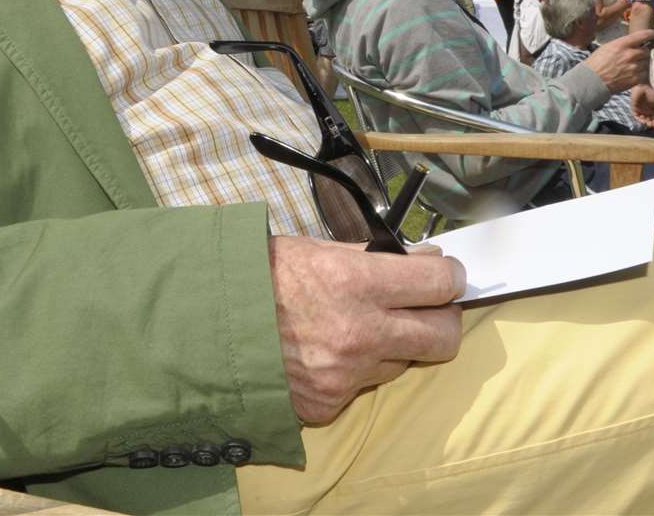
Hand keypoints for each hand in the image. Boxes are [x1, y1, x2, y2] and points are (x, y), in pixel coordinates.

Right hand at [269, 236, 463, 423]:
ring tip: (357, 327)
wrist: (203, 324)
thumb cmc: (257, 277)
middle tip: (430, 307)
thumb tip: (423, 260)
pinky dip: (352, 371)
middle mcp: (358, 334)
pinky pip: (361, 388)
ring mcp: (344, 376)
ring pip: (401, 363)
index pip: (438, 282)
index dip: (449, 275)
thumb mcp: (316, 248)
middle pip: (442, 336)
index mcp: (356, 284)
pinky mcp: (327, 405)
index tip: (447, 274)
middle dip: (443, 318)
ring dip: (392, 345)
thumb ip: (374, 257)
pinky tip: (324, 353)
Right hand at [582, 28, 652, 92]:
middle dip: (642, 53)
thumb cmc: (596, 64)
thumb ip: (622, 44)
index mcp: (621, 45)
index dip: (649, 34)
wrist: (591, 81)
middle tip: (634, 56)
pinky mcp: (635, 79)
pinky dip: (639, 74)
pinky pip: (644, 74)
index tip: (651, 35)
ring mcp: (633, 67)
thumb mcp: (607, 47)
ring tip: (629, 67)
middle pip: (646, 51)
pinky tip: (630, 74)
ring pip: (646, 63)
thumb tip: (633, 43)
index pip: (642, 36)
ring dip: (640, 64)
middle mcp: (629, 55)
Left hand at [629, 84, 653, 126]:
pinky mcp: (634, 109)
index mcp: (652, 110)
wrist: (642, 87)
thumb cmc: (651, 93)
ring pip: (643, 120)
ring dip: (646, 123)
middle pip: (649, 120)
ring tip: (649, 123)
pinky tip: (643, 121)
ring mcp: (640, 110)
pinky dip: (639, 119)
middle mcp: (646, 111)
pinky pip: (636, 116)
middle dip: (652, 124)